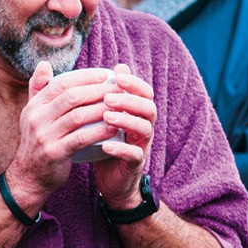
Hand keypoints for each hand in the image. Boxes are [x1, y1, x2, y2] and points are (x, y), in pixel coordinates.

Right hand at [7, 63, 118, 202]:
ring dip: (102, 109)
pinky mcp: (54, 153)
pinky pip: (81, 138)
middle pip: (71, 97)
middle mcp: (36, 119)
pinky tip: (113, 128)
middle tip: (117, 89)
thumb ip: (38, 90)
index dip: (84, 77)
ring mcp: (44, 136)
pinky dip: (99, 132)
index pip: (61, 83)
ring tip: (119, 106)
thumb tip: (44, 64)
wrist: (29, 177)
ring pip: (78, 116)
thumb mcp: (32, 115)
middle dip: (97, 91)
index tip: (105, 75)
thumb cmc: (38, 142)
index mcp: (34, 106)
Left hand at [90, 63, 156, 208]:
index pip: (143, 92)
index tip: (117, 75)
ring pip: (145, 129)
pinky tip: (106, 145)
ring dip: (127, 121)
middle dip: (130, 100)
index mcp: (136, 113)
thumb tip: (100, 69)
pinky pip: (134, 155)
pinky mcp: (135, 164)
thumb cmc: (103, 141)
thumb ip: (100, 95)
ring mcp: (142, 145)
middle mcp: (143, 126)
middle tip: (108, 97)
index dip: (134, 82)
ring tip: (107, 117)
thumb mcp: (99, 117)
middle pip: (148, 108)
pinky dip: (121, 149)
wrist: (108, 178)